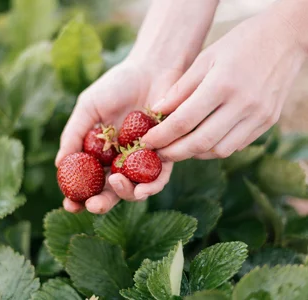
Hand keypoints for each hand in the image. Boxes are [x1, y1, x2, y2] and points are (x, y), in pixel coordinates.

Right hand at [55, 60, 179, 213]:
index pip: (88, 180)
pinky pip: (160, 177)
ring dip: (125, 194)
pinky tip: (143, 189)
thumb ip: (74, 134)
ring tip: (117, 184)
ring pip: (135, 189)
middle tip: (93, 206)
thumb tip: (59, 165)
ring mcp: (142, 160)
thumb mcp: (88, 107)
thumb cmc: (117, 85)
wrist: (152, 68)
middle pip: (110, 190)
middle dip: (101, 203)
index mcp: (100, 152)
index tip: (69, 204)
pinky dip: (151, 186)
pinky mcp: (166, 154)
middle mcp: (121, 160)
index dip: (77, 196)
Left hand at [142, 10, 306, 160]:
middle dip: (174, 153)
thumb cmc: (239, 44)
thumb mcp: (205, 58)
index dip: (161, 135)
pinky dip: (215, 148)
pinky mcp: (268, 122)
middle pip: (200, 143)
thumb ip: (180, 88)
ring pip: (219, 150)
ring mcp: (258, 116)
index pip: (184, 121)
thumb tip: (156, 112)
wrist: (286, 38)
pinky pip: (236, 146)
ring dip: (195, 153)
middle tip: (159, 153)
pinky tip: (203, 141)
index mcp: (222, 85)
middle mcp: (242, 104)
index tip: (146, 141)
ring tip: (179, 147)